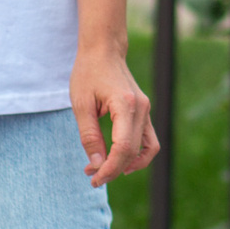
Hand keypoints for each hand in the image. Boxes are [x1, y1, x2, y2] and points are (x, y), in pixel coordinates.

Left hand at [70, 45, 158, 186]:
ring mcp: (146, 110)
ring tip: (107, 170)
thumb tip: (97, 164)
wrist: (104, 50)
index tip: (93, 178)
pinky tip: (121, 160)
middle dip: (113, 169)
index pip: (123, 148)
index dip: (109, 168)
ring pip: (147, 148)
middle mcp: (141, 108)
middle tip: (91, 175)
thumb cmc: (88, 73)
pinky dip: (137, 153)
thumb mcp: (81, 105)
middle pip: (133, 151)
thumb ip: (89, 136)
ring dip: (129, 164)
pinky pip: (148, 140)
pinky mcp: (145, 111)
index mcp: (125, 104)